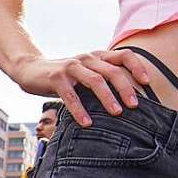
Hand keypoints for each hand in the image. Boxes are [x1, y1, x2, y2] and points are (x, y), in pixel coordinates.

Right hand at [14, 49, 150, 126]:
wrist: (31, 70)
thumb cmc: (66, 77)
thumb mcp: (87, 75)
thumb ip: (104, 81)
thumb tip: (130, 103)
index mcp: (98, 57)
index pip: (124, 55)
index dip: (137, 66)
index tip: (147, 83)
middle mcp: (87, 58)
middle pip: (112, 70)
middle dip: (125, 88)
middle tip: (135, 105)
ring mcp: (71, 66)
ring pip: (95, 80)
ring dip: (107, 97)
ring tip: (117, 113)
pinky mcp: (56, 77)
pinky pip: (70, 95)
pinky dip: (80, 109)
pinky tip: (87, 123)